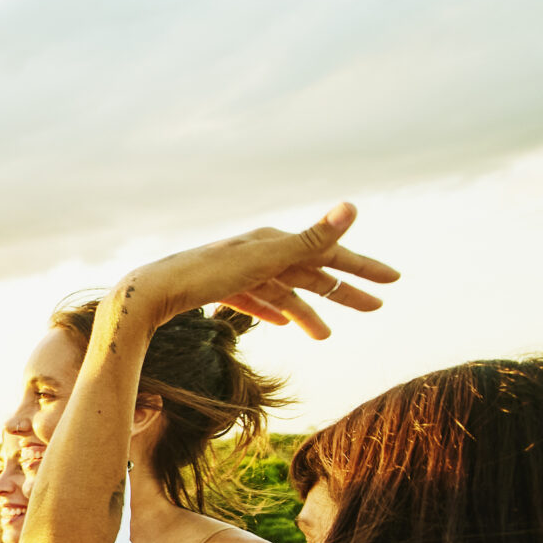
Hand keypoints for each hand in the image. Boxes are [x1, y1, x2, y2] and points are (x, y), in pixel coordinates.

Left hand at [123, 202, 399, 340]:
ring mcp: (236, 271)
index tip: (393, 281)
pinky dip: (271, 309)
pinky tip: (279, 324)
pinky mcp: (215, 290)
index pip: (329, 254)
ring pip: (282, 290)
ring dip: (306, 311)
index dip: (362, 267)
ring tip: (324, 337)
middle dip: (343, 290)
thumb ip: (311, 239)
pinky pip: (253, 300)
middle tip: (377, 307)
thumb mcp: (264, 258)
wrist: (148, 293)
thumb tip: (353, 206)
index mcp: (274, 242)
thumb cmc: (205, 276)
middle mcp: (257, 252)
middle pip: (309, 272)